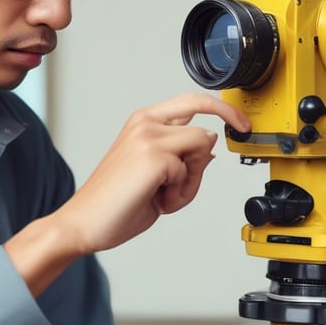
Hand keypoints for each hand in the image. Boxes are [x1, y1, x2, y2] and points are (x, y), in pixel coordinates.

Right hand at [58, 92, 249, 254]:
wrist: (84, 223)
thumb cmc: (115, 204)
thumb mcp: (157, 175)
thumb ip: (182, 156)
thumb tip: (210, 144)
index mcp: (143, 122)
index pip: (193, 101)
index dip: (223, 109)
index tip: (240, 122)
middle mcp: (145, 124)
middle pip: (203, 128)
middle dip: (201, 162)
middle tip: (181, 185)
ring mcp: (148, 137)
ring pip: (200, 148)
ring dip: (189, 180)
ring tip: (161, 195)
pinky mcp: (153, 156)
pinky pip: (190, 170)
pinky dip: (181, 192)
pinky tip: (157, 200)